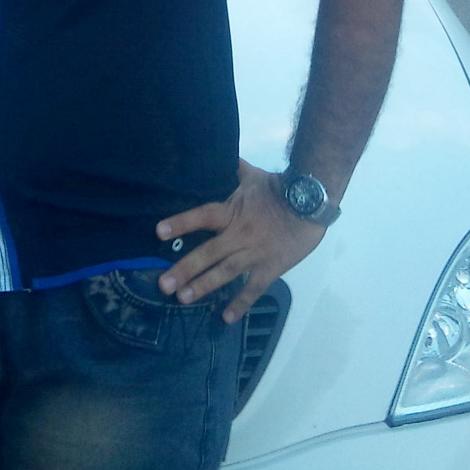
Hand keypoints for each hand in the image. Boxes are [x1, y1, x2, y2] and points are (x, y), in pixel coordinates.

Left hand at [156, 159, 325, 323]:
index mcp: (233, 211)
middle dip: (185, 268)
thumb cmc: (278, 189)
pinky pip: (253, 289)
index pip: (203, 216)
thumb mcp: (252, 175)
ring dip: (204, 286)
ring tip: (183, 298)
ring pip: (226, 273)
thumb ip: (231, 168)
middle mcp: (239, 235)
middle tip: (163, 285)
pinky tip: (226, 317)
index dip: (182, 222)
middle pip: (208, 253)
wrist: (310, 205)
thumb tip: (213, 152)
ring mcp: (254, 254)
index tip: (159, 232)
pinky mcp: (270, 269)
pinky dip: (241, 304)